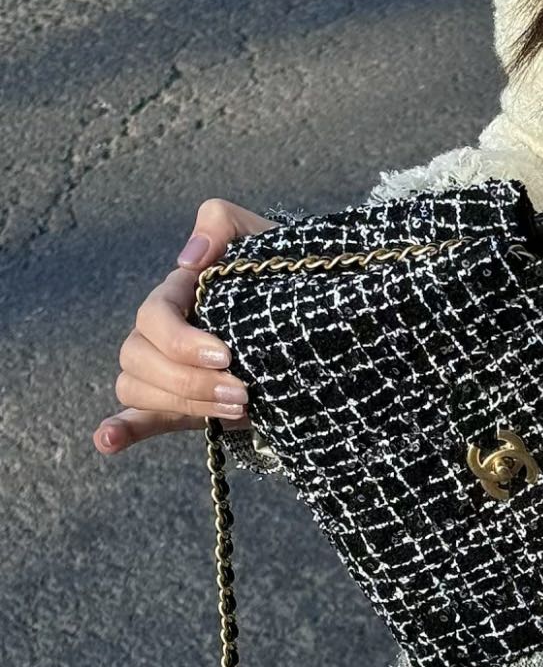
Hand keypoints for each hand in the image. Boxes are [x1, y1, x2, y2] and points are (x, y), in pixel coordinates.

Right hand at [93, 198, 277, 455]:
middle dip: (190, 381)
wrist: (311, 323)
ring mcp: (165, 369)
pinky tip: (108, 441)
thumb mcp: (261, 241)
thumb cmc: (281, 277)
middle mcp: (162, 332)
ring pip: (138, 388)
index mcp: (177, 294)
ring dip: (183, 404)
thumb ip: (223, 224)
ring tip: (240, 406)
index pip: (154, 316)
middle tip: (243, 391)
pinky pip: (136, 418)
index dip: (181, 341)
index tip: (226, 355)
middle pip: (139, 358)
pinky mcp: (176, 404)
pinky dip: (120, 430)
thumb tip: (190, 257)